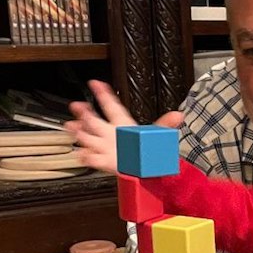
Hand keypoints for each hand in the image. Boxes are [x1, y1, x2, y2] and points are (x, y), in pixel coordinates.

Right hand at [66, 80, 183, 173]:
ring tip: (74, 127)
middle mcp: (111, 134)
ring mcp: (105, 147)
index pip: (112, 106)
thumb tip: (178, 115)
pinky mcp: (104, 161)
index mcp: (122, 124)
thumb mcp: (156, 135)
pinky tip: (83, 153)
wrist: (142, 169)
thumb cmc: (144, 150)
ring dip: (81, 132)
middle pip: (95, 120)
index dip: (104, 94)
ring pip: (89, 137)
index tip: (96, 83)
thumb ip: (165, 124)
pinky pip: (92, 158)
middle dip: (85, 113)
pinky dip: (88, 156)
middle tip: (77, 105)